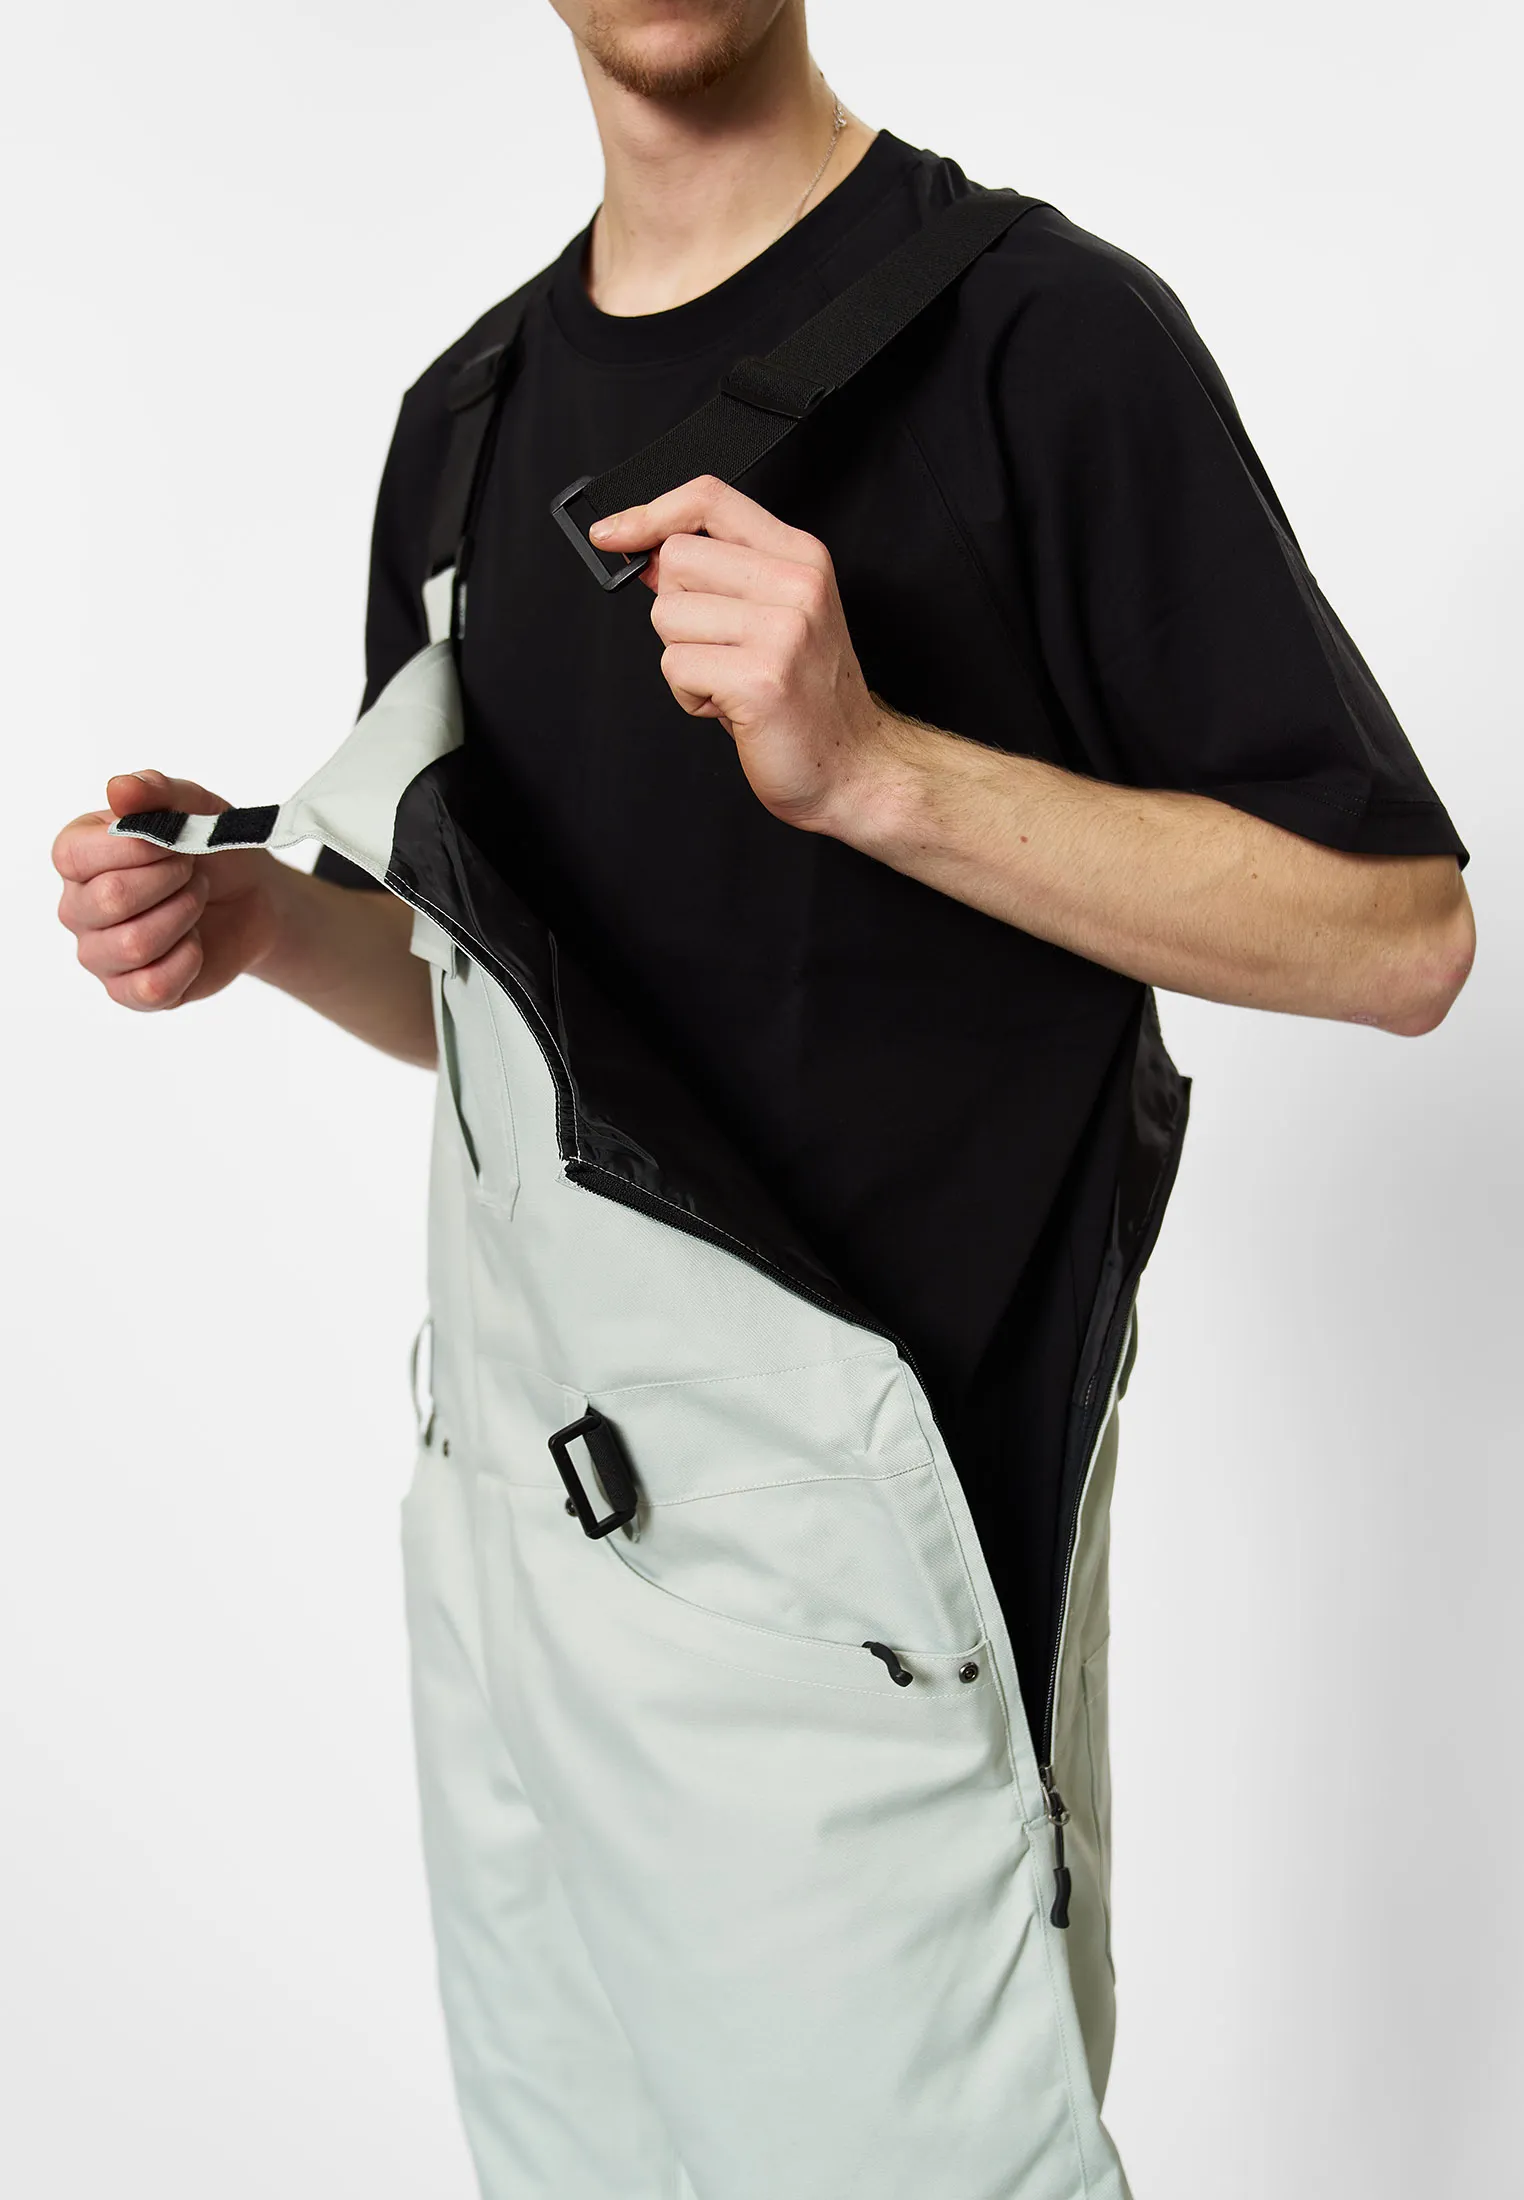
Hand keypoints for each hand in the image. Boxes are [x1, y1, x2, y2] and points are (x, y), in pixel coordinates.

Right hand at [54, 771, 280, 1009]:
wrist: (251, 897)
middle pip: (110, 900)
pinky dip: (188, 960)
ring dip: (183, 916)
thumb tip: (119, 789)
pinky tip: (195, 942)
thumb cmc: (210, 848)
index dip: (136, 849)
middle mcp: (78, 906)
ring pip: (133, 945)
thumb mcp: (195, 806)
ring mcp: (100, 953)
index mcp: (77, 856)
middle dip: (170, 881)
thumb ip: (157, 792)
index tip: (174, 842)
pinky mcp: (131, 991)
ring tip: (195, 901)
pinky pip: (152, 987)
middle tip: (192, 872)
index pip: (76, 856)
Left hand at [590, 476, 905, 831]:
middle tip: (721, 648)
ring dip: (684, 659)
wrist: (853, 766)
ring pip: (668, 616)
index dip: (650, 512)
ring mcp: (782, 630)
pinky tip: (730, 705)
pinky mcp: (759, 678)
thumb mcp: (773, 615)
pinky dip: (689, 696)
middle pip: (676, 559)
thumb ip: (717, 577)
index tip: (613, 534)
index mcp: (800, 558)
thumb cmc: (807, 699)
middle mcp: (796, 585)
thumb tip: (647, 550)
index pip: (710, 499)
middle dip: (677, 610)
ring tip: (730, 681)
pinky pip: (676, 667)